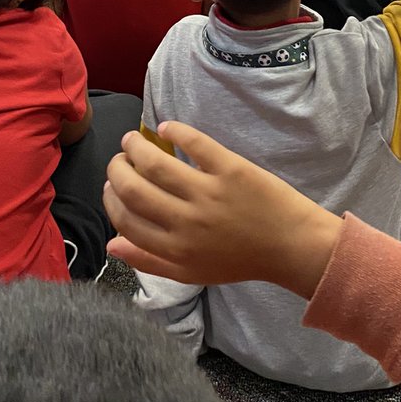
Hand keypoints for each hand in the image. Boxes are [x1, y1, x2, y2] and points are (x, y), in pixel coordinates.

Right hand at [104, 124, 341, 299]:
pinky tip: (165, 128)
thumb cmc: (239, 259)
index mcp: (175, 249)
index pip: (126, 220)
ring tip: (132, 139)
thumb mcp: (191, 272)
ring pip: (156, 163)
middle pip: (133, 190)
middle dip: (117, 170)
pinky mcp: (230, 169)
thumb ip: (149, 261)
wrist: (290, 246)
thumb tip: (111, 244)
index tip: (111, 185)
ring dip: (136, 147)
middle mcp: (186, 223)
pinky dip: (173, 131)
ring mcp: (208, 194)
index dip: (110, 199)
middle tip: (119, 159)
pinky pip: (193, 142)